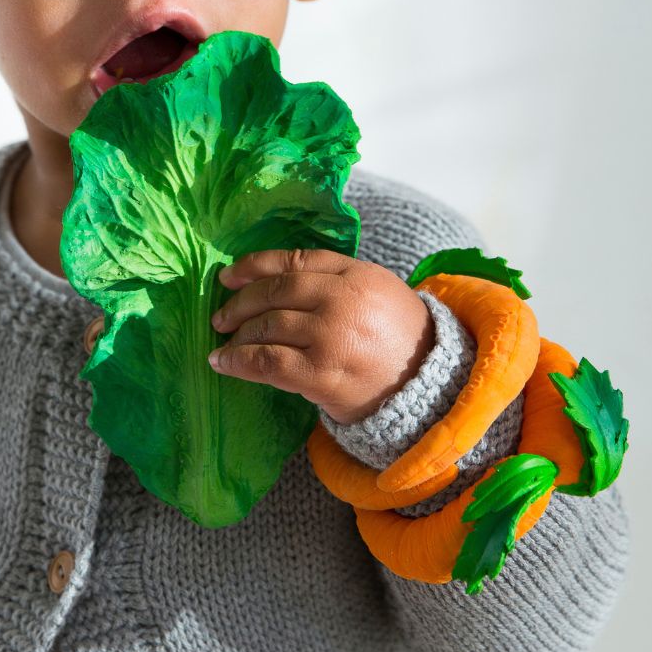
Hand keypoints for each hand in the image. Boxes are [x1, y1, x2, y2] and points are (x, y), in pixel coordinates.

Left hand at [208, 249, 435, 424]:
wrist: (430, 390)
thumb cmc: (398, 339)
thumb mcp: (377, 291)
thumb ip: (335, 278)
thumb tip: (275, 278)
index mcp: (356, 274)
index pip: (294, 260)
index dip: (254, 266)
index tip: (228, 275)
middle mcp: (342, 299)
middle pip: (276, 292)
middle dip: (240, 302)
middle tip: (220, 315)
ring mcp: (331, 336)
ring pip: (267, 326)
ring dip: (237, 334)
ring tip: (222, 341)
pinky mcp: (322, 373)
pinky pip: (267, 362)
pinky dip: (239, 361)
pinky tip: (223, 363)